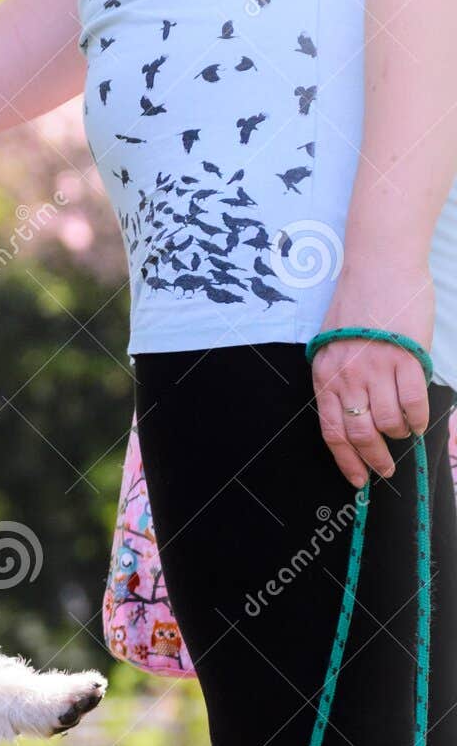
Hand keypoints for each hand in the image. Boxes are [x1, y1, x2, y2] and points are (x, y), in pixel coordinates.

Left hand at [312, 263, 434, 487]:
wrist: (379, 266)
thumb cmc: (357, 303)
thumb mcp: (331, 344)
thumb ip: (338, 377)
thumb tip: (352, 410)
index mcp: (326, 376)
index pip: (331, 432)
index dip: (346, 461)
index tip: (357, 479)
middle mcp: (348, 377)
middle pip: (360, 434)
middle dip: (374, 459)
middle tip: (386, 469)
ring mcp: (377, 368)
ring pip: (388, 422)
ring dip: (399, 434)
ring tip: (405, 432)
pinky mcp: (406, 358)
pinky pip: (413, 402)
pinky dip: (418, 418)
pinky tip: (419, 421)